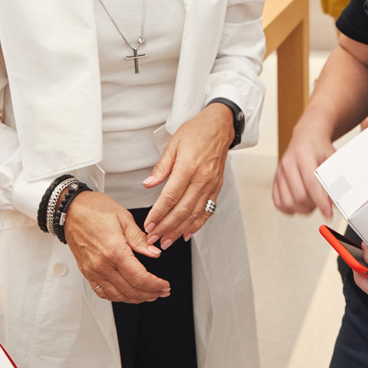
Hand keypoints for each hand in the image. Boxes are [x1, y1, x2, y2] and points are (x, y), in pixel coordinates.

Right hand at [63, 191, 169, 302]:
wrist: (70, 209)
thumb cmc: (95, 209)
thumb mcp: (124, 218)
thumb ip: (140, 239)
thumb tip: (155, 253)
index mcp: (114, 250)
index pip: (139, 277)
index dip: (155, 285)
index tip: (164, 286)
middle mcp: (102, 264)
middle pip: (130, 289)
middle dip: (149, 294)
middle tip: (162, 292)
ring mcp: (92, 270)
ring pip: (116, 295)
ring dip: (134, 298)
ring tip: (148, 295)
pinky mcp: (86, 271)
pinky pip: (101, 292)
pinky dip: (116, 297)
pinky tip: (126, 294)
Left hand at [141, 103, 233, 248]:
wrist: (220, 126)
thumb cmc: (196, 132)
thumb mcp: (174, 144)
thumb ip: (161, 167)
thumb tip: (148, 184)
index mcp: (188, 166)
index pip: (170, 196)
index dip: (158, 213)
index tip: (149, 225)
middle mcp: (202, 178)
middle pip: (182, 209)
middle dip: (166, 227)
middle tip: (154, 239)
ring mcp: (211, 185)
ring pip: (195, 214)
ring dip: (180, 230)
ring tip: (167, 241)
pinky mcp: (217, 187)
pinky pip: (207, 210)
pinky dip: (197, 225)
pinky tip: (187, 233)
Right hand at [272, 123, 337, 219]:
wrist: (307, 137)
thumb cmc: (320, 148)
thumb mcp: (332, 159)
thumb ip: (334, 179)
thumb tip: (335, 201)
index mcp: (304, 153)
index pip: (311, 183)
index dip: (321, 202)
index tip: (328, 213)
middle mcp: (288, 162)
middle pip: (299, 196)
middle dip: (313, 205)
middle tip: (322, 203)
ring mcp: (279, 172)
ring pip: (288, 202)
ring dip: (302, 209)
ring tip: (312, 202)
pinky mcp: (275, 180)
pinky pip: (278, 202)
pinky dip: (289, 209)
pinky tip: (299, 205)